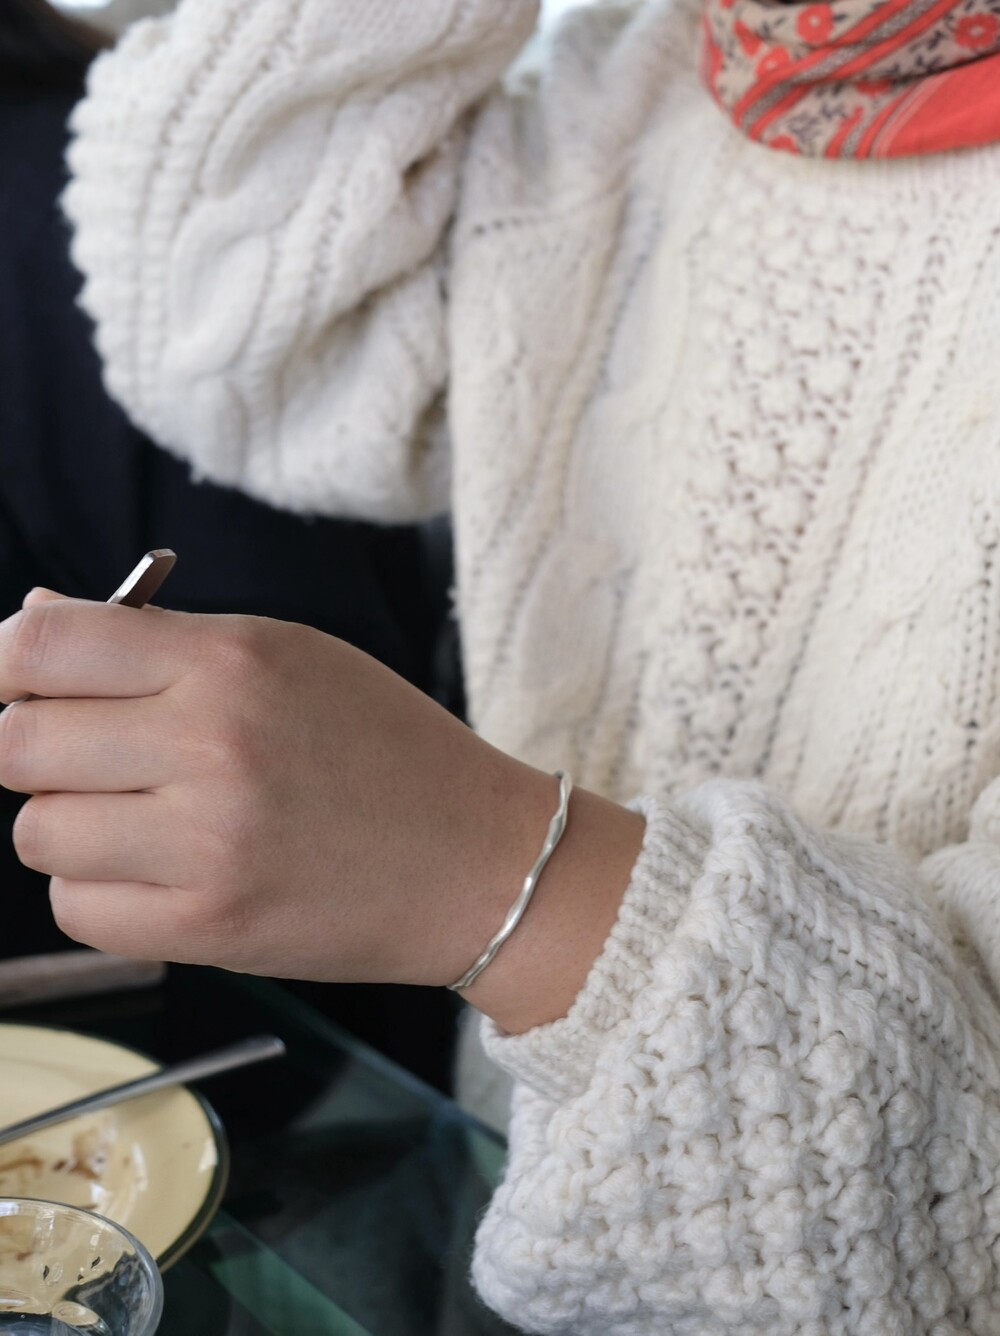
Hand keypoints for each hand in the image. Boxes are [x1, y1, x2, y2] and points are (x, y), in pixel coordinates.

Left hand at [0, 594, 642, 1029]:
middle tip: (92, 753)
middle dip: (35, 745)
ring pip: (37, 832)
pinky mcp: (208, 929)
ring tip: (143, 815)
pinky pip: (76, 908)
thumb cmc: (387, 745)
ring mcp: (207, 846)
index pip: (42, 643)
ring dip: (70, 822)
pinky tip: (160, 870)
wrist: (479, 861)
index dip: (5, 658)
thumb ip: (158, 638)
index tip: (17, 676)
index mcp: (230, 661)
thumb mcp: (289, 655)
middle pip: (18, 744)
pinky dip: (99, 889)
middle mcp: (211, 746)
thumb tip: (32, 618)